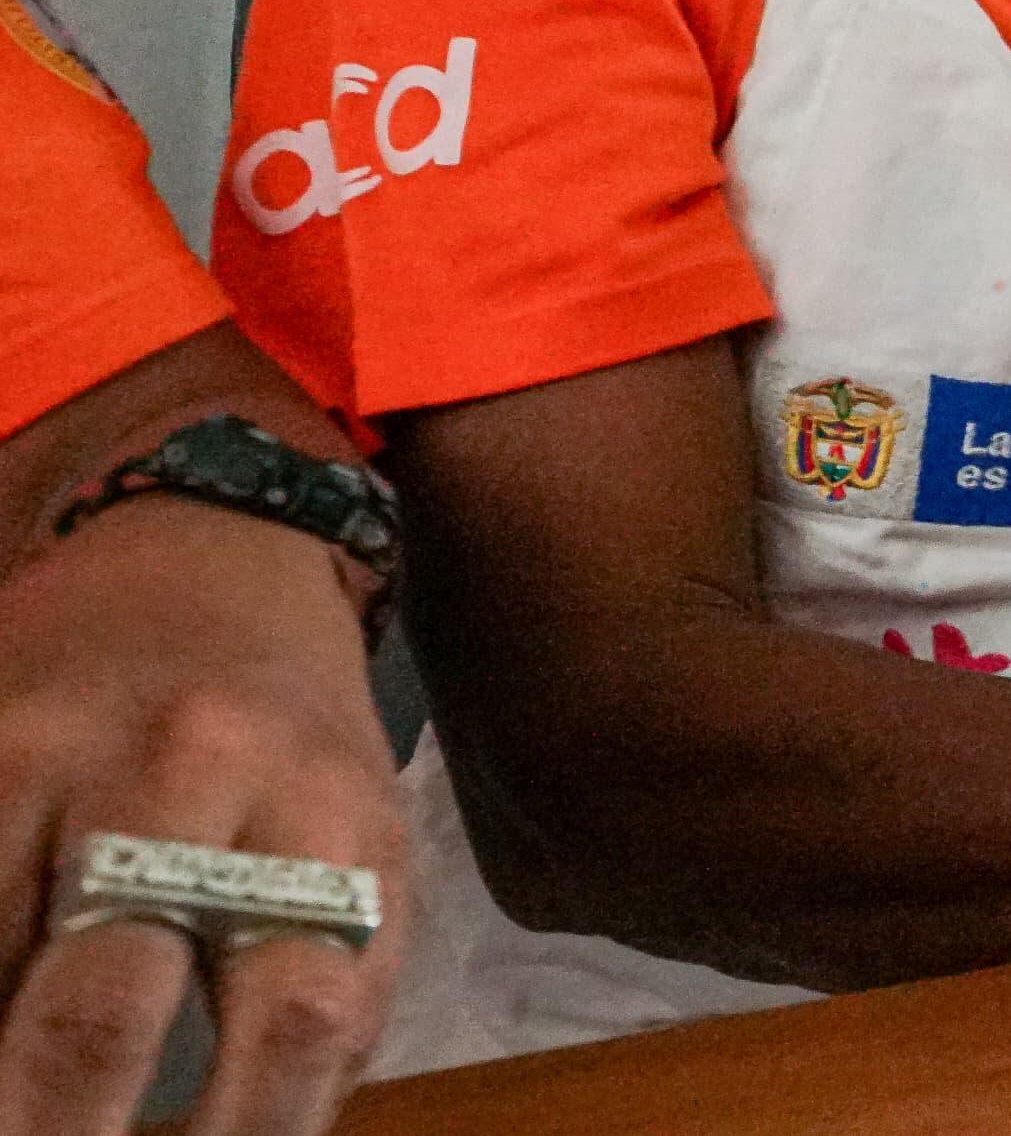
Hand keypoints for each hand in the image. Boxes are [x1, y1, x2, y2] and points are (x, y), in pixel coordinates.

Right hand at [0, 501, 403, 1135]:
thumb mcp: (360, 840)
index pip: (300, 1018)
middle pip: (100, 1011)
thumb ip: (331, 989)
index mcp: (326, 820)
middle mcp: (192, 784)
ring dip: (0, 1069)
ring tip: (19, 1101)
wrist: (202, 549)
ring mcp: (52, 762)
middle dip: (61, 1132)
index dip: (250, 1135)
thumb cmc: (295, 736)